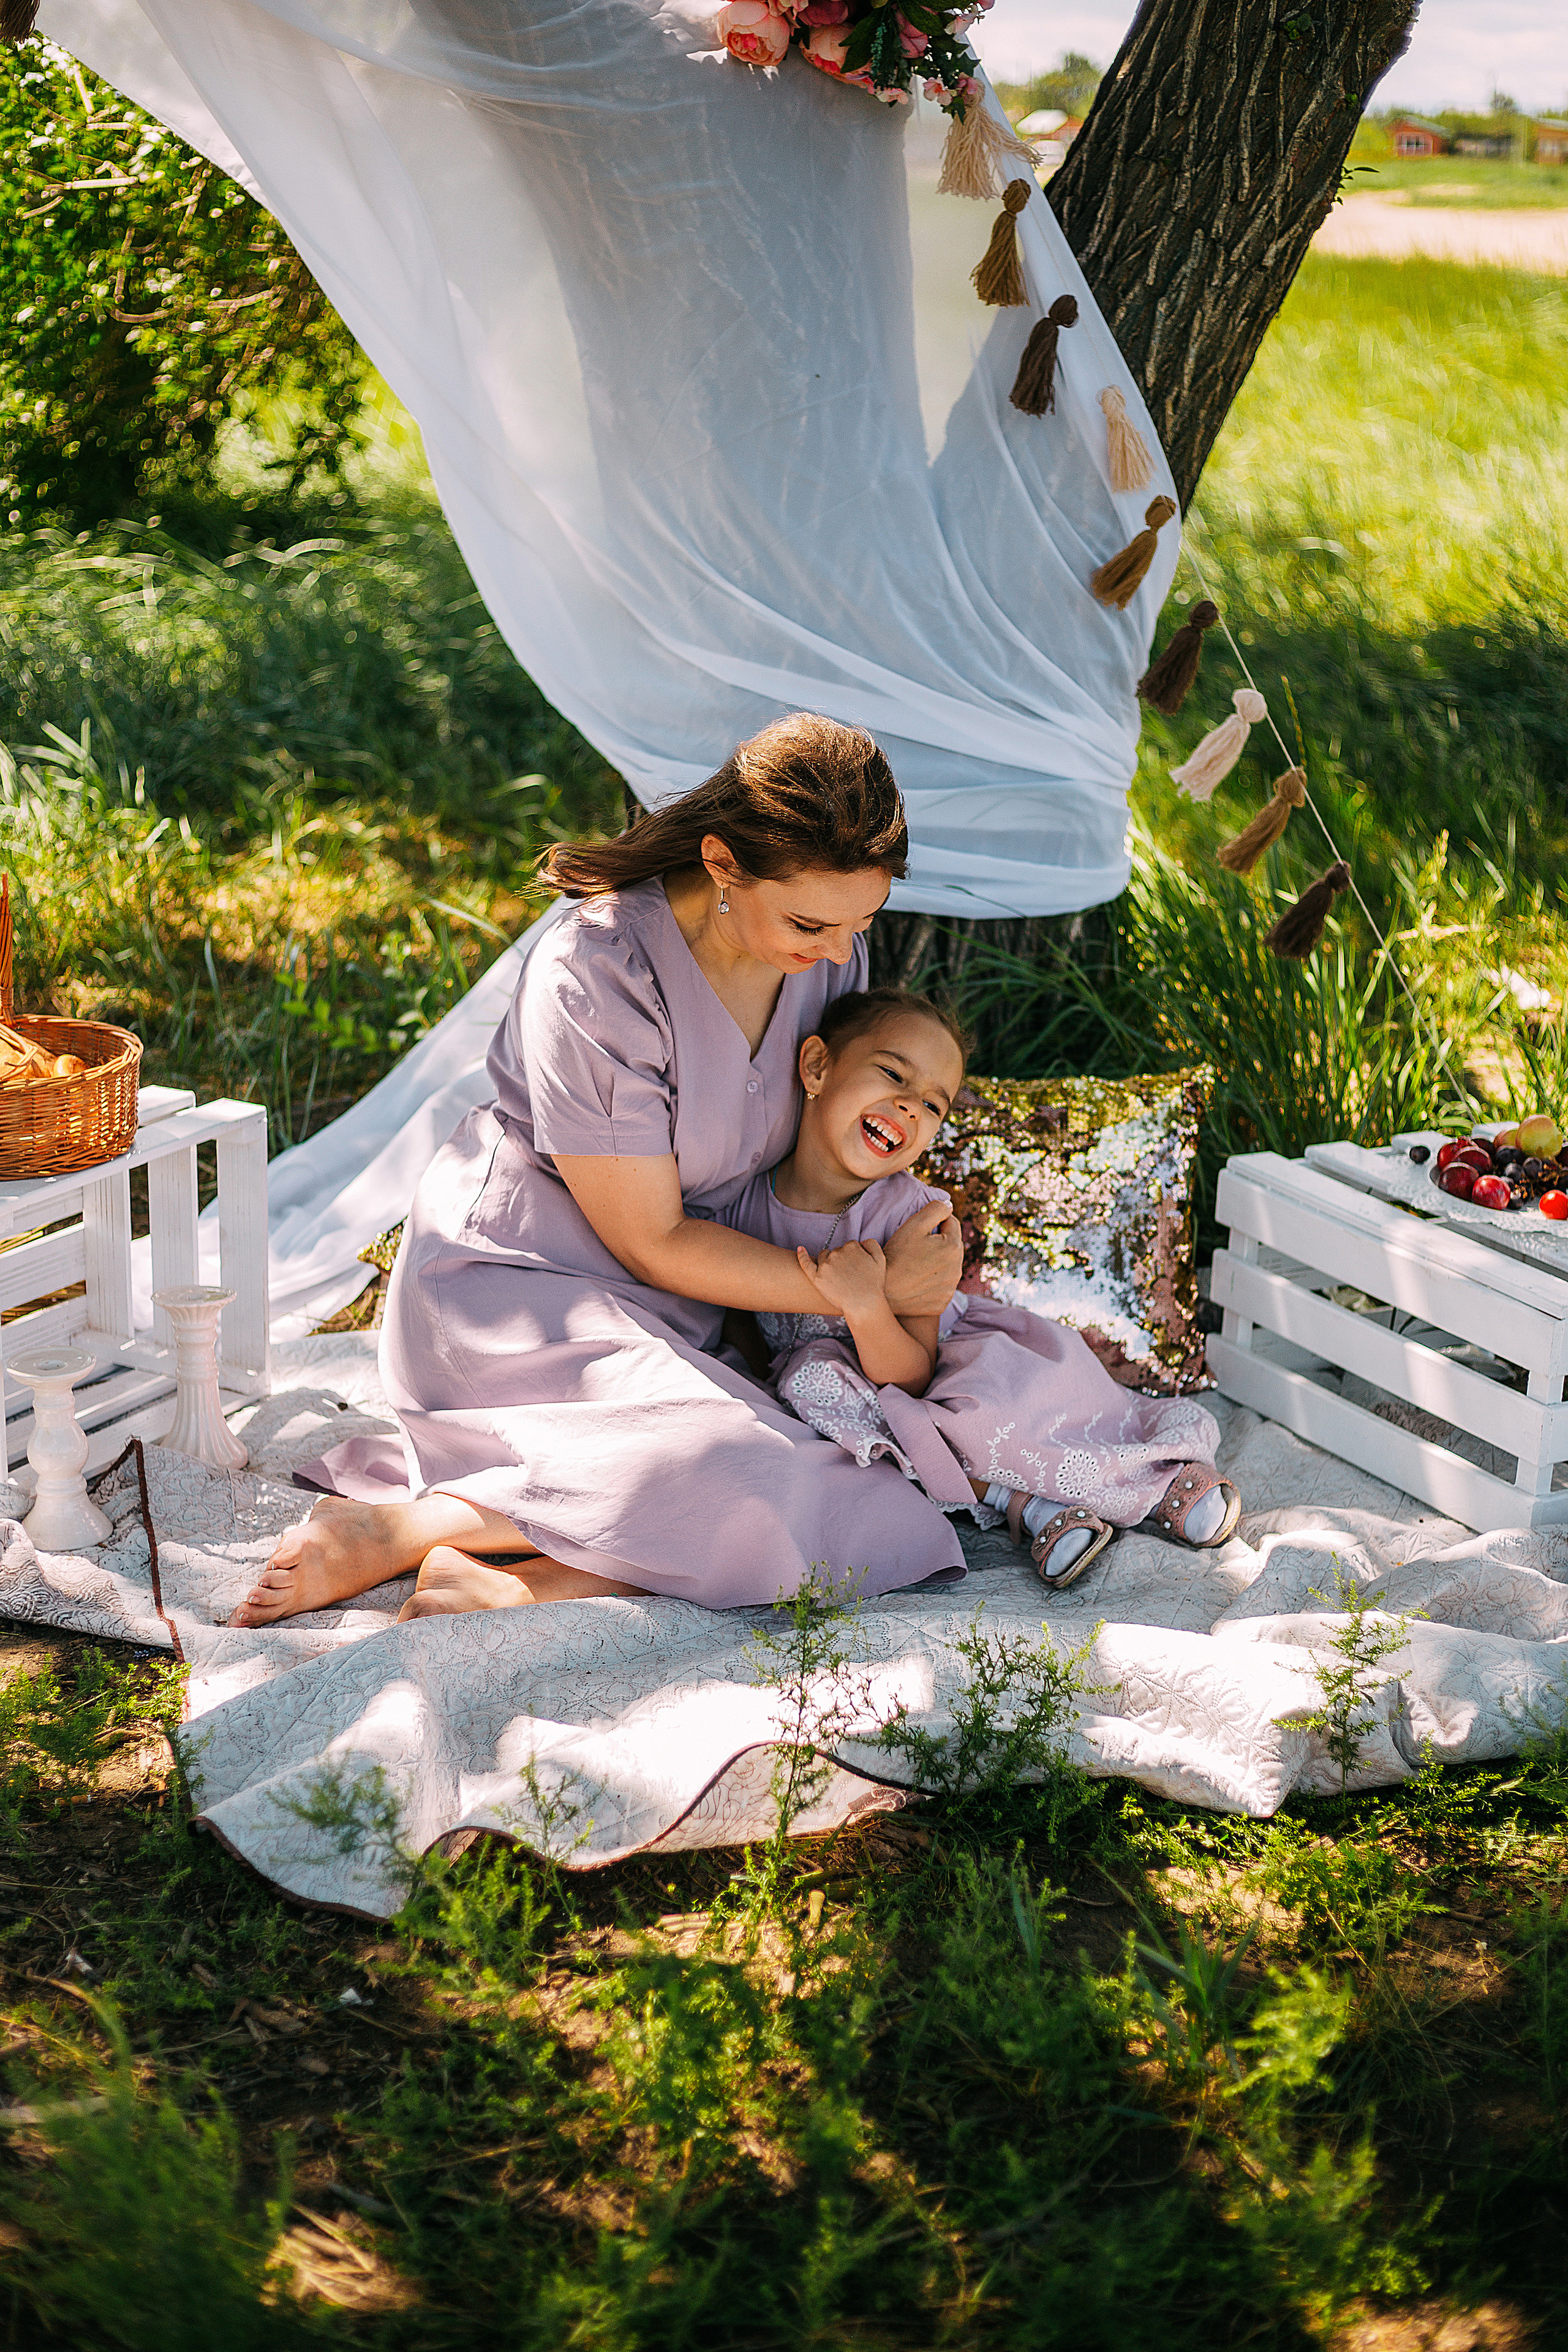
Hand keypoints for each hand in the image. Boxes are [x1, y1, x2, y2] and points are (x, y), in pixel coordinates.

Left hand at [796, 1237, 889, 1318]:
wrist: (864, 1305)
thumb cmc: (873, 1284)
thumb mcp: (880, 1259)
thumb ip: (870, 1244)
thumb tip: (859, 1242)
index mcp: (851, 1247)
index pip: (849, 1246)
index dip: (854, 1258)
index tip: (858, 1268)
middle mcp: (836, 1253)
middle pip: (836, 1251)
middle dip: (842, 1260)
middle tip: (851, 1277)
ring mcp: (825, 1265)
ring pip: (824, 1256)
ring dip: (829, 1262)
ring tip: (839, 1278)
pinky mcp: (816, 1278)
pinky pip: (806, 1263)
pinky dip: (802, 1255)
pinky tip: (800, 1249)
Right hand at [881, 1196, 961, 1317]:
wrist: (884, 1292)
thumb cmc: (896, 1255)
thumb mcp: (914, 1225)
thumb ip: (935, 1209)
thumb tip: (949, 1206)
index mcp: (953, 1246)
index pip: (951, 1223)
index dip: (934, 1223)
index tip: (919, 1231)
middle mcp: (957, 1269)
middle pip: (951, 1246)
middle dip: (938, 1243)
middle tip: (915, 1248)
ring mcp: (950, 1288)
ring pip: (947, 1266)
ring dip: (937, 1262)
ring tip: (915, 1265)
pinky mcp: (942, 1302)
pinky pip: (941, 1286)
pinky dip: (932, 1282)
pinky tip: (917, 1281)